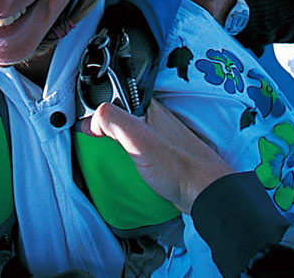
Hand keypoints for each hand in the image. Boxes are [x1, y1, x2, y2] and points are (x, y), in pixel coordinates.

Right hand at [89, 99, 235, 212]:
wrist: (205, 194)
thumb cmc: (179, 167)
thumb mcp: (138, 139)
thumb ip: (114, 122)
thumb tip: (92, 119)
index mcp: (149, 109)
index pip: (115, 99)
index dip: (98, 113)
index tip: (88, 130)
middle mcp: (154, 121)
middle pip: (118, 121)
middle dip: (105, 135)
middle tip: (98, 150)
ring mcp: (157, 140)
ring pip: (126, 140)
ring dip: (116, 151)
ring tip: (110, 163)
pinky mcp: (160, 158)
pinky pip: (135, 156)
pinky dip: (127, 164)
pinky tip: (126, 173)